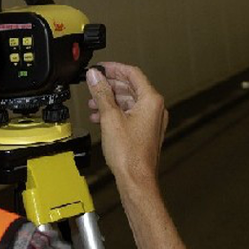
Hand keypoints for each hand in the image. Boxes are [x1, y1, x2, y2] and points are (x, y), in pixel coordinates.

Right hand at [86, 62, 168, 185]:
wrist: (136, 180)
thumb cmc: (129, 155)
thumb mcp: (110, 118)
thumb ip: (102, 93)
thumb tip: (95, 76)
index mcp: (151, 101)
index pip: (132, 73)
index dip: (114, 68)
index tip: (100, 67)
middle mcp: (155, 109)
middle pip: (131, 87)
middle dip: (109, 85)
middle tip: (94, 83)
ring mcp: (151, 121)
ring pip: (129, 101)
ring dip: (110, 99)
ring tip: (93, 102)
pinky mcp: (145, 132)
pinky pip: (130, 114)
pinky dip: (115, 112)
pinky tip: (101, 117)